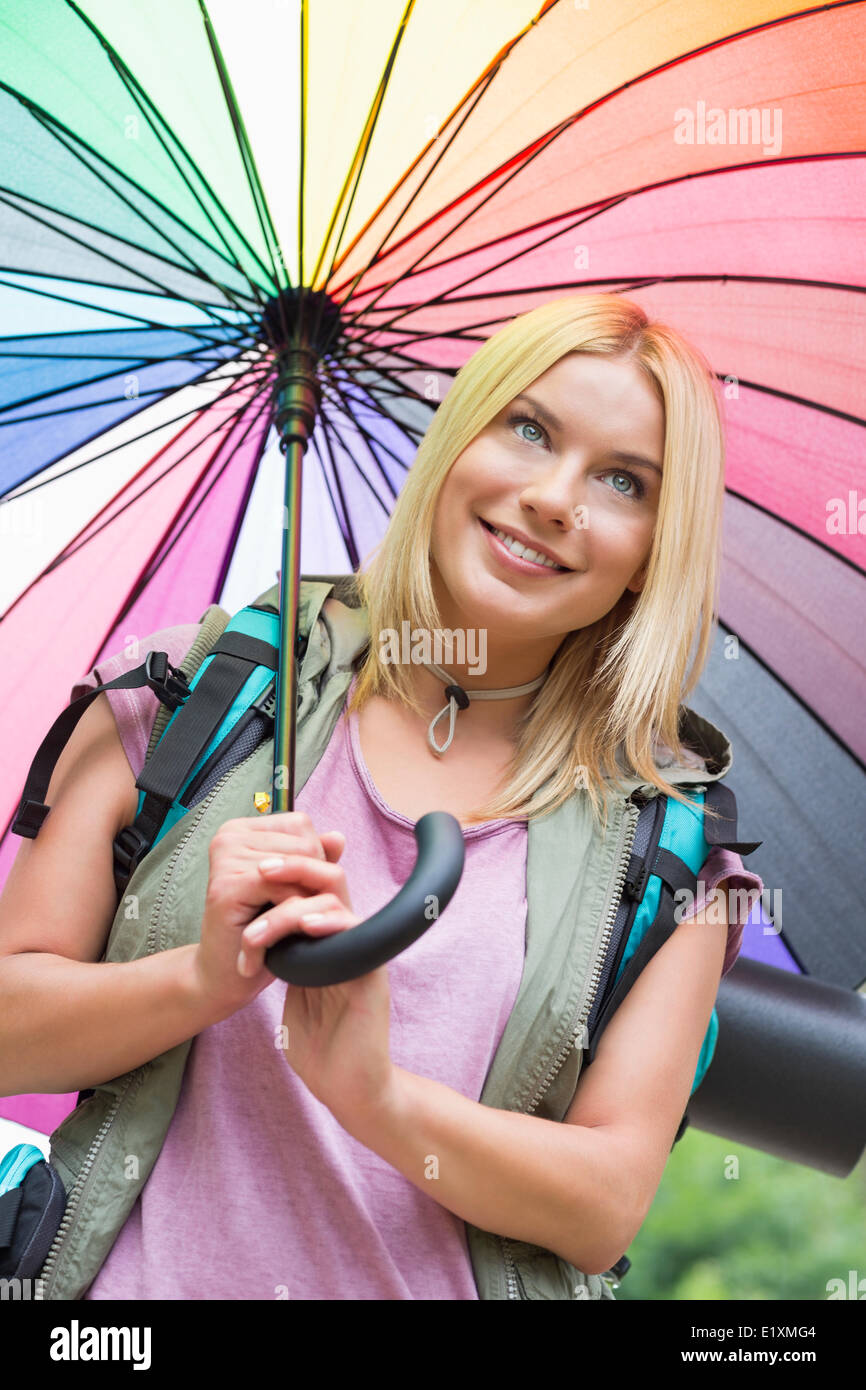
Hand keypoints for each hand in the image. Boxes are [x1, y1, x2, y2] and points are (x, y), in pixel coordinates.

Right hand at [193, 810, 346, 1017]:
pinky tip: (283, 931)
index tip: (303, 889)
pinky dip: (292, 910)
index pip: (301, 825)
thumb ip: (313, 859)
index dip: (316, 858)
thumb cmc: (259, 927)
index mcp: (242, 830)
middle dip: (313, 880)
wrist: (225, 973)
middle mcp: (228, 836)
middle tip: (300, 911)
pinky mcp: (226, 887)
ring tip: (291, 922)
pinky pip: (281, 888)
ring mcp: (225, 858)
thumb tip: (338, 836)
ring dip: (305, 898)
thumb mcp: (292, 888)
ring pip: (297, 865)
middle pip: (304, 842)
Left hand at [240, 852, 394, 1124]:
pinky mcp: (372, 972)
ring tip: (258, 933)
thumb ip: (285, 964)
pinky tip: (306, 927)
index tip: (254, 872)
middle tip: (261, 871)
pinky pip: (355, 933)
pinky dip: (329, 924)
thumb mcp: (292, 997)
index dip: (287, 876)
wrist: (348, 1091)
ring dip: (291, 910)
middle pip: (328, 883)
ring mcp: (362, 954)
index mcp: (329, 944)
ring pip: (335, 903)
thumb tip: (262, 935)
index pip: (312, 892)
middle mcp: (348, 941)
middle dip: (294, 869)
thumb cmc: (320, 1051)